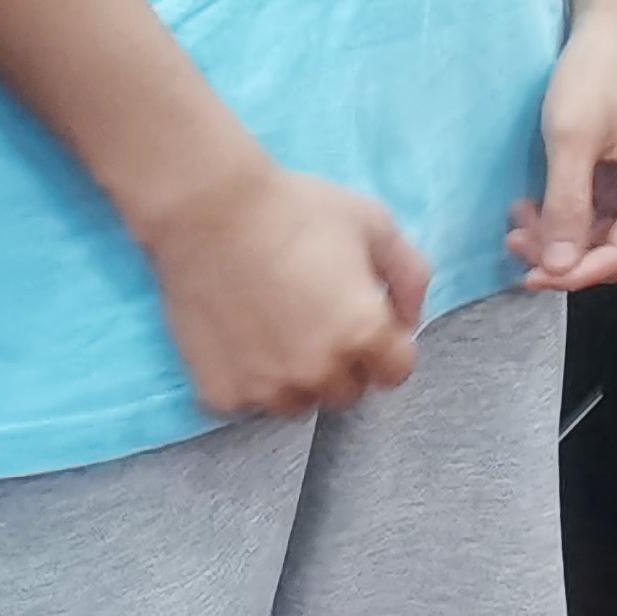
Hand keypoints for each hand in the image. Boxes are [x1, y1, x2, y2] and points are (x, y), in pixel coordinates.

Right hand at [140, 156, 429, 416]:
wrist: (207, 213)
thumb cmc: (296, 211)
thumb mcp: (375, 226)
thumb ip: (409, 276)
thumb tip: (409, 320)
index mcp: (363, 333)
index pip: (395, 372)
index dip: (388, 348)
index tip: (370, 326)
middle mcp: (317, 371)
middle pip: (348, 391)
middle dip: (345, 363)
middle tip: (321, 322)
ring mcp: (266, 387)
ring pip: (299, 403)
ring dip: (299, 379)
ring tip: (282, 331)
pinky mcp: (221, 392)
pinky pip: (250, 403)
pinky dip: (253, 380)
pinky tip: (245, 338)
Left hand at [504, 4, 616, 292]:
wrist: (613, 14)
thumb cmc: (597, 71)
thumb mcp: (572, 139)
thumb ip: (567, 207)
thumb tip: (557, 269)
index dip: (577, 274)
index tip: (530, 275)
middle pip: (613, 244)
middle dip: (562, 254)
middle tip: (513, 241)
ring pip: (600, 227)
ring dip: (557, 233)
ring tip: (515, 220)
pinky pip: (595, 203)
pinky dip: (563, 210)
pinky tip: (531, 201)